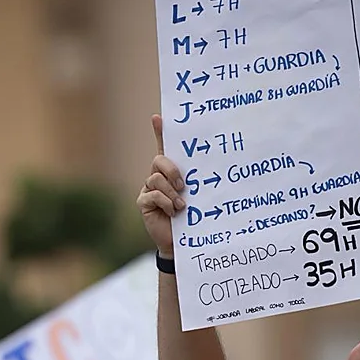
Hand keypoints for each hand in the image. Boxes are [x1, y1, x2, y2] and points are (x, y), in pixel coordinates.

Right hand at [136, 116, 186, 257]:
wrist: (183, 242)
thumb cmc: (194, 217)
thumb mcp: (198, 196)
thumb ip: (198, 182)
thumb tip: (216, 167)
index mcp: (172, 172)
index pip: (164, 148)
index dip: (160, 132)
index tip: (158, 118)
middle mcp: (158, 177)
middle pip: (159, 161)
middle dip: (171, 169)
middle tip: (183, 185)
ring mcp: (149, 189)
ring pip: (155, 178)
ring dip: (171, 192)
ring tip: (182, 205)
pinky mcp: (144, 202)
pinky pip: (152, 195)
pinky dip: (166, 202)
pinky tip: (174, 212)